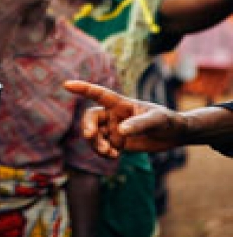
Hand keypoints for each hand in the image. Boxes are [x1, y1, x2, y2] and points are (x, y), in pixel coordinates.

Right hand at [63, 80, 187, 157]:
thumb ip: (139, 124)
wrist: (175, 135)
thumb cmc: (168, 121)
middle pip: (91, 118)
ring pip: (94, 135)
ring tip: (108, 152)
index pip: (98, 94)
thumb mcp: (157, 120)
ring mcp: (114, 129)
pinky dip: (103, 153)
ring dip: (95, 144)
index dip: (83, 89)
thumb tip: (120, 131)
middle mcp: (113, 115)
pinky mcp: (117, 142)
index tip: (67, 85)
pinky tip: (114, 156)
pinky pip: (102, 147)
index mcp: (121, 104)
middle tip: (91, 137)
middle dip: (88, 127)